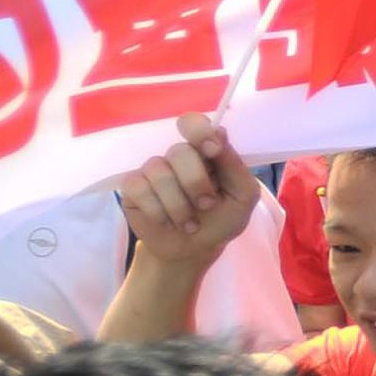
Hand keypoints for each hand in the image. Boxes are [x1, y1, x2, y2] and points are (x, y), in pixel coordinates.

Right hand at [113, 113, 264, 267]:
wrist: (194, 250)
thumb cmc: (222, 220)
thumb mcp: (243, 196)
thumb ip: (234, 165)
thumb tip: (220, 132)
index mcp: (205, 152)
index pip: (194, 124)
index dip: (200, 132)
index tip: (212, 150)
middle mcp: (178, 157)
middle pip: (179, 151)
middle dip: (196, 183)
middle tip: (207, 205)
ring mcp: (153, 170)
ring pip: (159, 173)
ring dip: (179, 206)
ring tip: (189, 223)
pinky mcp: (132, 187)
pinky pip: (139, 188)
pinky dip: (158, 211)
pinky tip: (166, 221)